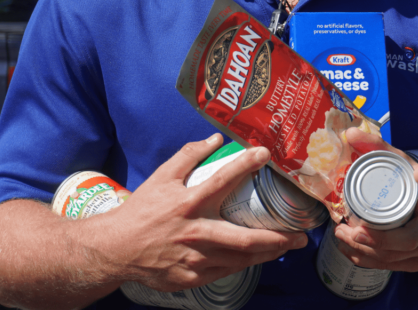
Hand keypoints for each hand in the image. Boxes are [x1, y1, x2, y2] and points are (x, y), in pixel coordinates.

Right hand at [89, 134, 307, 291]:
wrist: (116, 249)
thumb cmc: (141, 211)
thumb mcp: (161, 177)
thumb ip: (188, 156)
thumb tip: (215, 139)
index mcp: (188, 203)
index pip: (222, 179)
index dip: (245, 164)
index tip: (265, 154)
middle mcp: (195, 233)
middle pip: (245, 239)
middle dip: (277, 238)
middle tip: (300, 235)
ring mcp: (195, 260)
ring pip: (240, 260)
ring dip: (268, 253)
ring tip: (288, 246)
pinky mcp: (192, 278)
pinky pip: (226, 271)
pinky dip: (245, 264)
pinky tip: (258, 257)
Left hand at [332, 128, 417, 272]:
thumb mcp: (406, 166)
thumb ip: (379, 148)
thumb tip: (349, 133)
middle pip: (406, 239)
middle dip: (373, 238)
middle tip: (346, 227)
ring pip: (394, 257)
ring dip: (363, 250)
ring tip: (341, 234)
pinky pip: (392, 267)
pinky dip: (367, 260)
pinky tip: (349, 249)